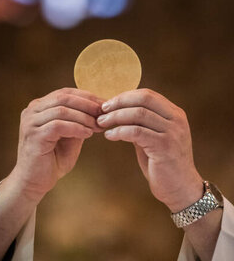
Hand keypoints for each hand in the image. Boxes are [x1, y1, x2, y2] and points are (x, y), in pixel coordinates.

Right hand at [11, 87, 102, 203]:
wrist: (33, 183)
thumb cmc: (52, 160)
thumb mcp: (69, 137)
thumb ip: (78, 122)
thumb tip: (98, 111)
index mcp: (39, 107)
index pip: (64, 93)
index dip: (86, 96)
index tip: (104, 104)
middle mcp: (32, 110)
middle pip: (63, 97)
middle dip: (86, 103)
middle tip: (103, 112)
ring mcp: (31, 122)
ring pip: (62, 110)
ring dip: (84, 117)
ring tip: (98, 125)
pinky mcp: (34, 136)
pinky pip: (58, 125)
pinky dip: (76, 128)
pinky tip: (88, 134)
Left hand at [97, 88, 203, 211]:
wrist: (182, 190)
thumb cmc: (163, 163)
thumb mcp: (153, 137)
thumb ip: (141, 123)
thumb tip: (116, 109)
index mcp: (175, 114)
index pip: (147, 94)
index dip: (125, 96)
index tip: (108, 104)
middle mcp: (176, 120)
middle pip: (143, 99)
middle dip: (119, 103)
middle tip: (102, 111)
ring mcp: (172, 132)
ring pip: (138, 114)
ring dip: (115, 117)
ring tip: (102, 123)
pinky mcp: (165, 147)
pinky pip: (136, 132)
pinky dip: (119, 131)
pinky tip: (109, 135)